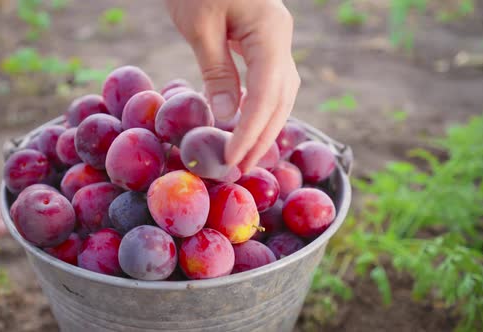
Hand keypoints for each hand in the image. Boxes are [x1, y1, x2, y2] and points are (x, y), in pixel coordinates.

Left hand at [165, 0, 299, 172]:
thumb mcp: (200, 26)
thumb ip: (218, 73)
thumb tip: (229, 119)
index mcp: (271, 30)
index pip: (267, 93)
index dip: (251, 130)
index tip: (231, 158)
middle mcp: (282, 37)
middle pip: (282, 98)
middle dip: (262, 136)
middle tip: (239, 168)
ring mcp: (277, 38)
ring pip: (280, 92)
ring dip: (263, 126)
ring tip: (243, 156)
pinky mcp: (265, 40)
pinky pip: (270, 82)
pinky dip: (259, 108)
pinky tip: (246, 125)